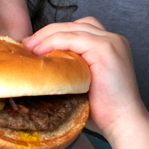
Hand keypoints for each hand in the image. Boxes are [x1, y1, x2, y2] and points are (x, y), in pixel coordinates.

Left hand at [24, 18, 145, 140]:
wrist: (123, 123)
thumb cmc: (104, 111)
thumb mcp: (84, 83)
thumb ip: (71, 69)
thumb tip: (41, 66)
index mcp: (110, 46)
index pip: (77, 30)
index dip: (54, 35)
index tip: (33, 47)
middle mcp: (113, 39)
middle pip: (73, 25)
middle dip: (46, 33)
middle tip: (25, 46)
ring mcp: (111, 42)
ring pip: (71, 29)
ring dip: (46, 36)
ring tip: (29, 48)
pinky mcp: (105, 49)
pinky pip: (72, 38)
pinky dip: (53, 42)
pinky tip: (40, 51)